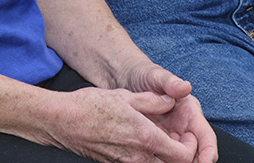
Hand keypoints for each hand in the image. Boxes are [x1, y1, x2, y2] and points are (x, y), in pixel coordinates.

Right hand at [45, 85, 208, 162]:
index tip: (188, 135)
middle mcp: (137, 157)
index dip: (192, 147)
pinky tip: (143, 142)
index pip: (182, 156)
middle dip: (181, 154)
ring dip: (165, 156)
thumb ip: (153, 100)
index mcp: (144, 137)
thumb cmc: (91, 106)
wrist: (62, 121)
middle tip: (179, 138)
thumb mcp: (126, 96)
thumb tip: (171, 100)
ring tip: (162, 139)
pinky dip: (149, 157)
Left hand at [118, 62, 217, 162]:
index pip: (205, 136)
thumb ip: (170, 82)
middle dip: (193, 161)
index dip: (208, 151)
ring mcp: (170, 137)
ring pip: (179, 158)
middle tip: (179, 162)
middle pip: (196, 152)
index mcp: (190, 112)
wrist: (123, 79)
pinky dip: (160, 160)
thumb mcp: (155, 76)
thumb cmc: (143, 75)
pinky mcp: (156, 143)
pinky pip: (162, 157)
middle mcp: (183, 127)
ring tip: (161, 158)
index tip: (206, 161)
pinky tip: (150, 157)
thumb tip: (185, 86)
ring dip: (175, 161)